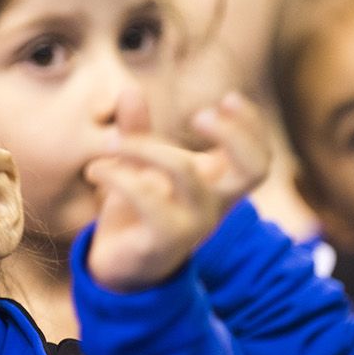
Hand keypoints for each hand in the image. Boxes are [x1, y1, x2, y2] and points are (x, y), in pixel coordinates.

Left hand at [83, 88, 270, 291]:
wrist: (119, 264)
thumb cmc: (138, 209)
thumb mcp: (139, 166)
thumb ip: (138, 130)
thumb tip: (130, 91)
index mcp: (218, 184)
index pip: (258, 157)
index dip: (251, 127)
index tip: (228, 98)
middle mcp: (215, 204)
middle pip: (252, 169)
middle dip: (233, 135)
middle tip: (199, 114)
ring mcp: (193, 224)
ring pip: (186, 172)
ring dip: (145, 147)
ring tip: (111, 142)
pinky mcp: (163, 241)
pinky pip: (148, 200)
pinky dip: (118, 176)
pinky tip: (95, 169)